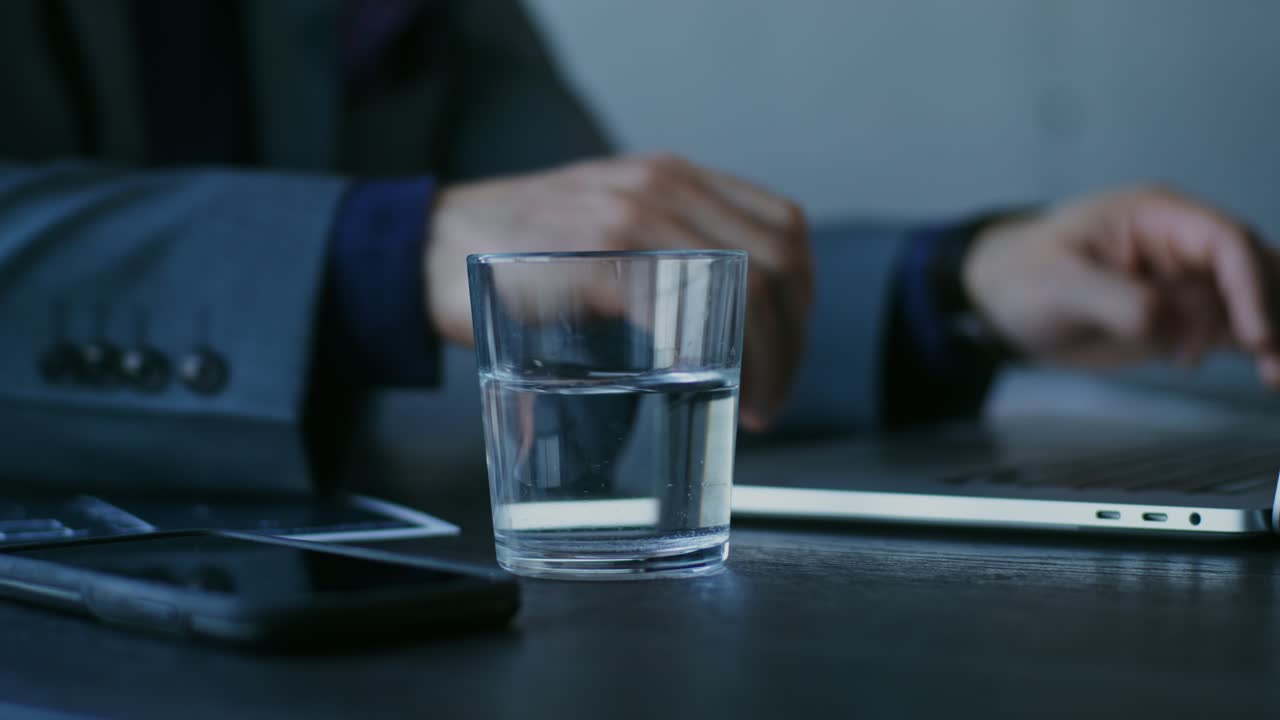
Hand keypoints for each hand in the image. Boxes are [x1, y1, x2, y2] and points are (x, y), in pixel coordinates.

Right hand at [425, 154, 811, 429]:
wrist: (429, 246)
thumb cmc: (519, 247)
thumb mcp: (607, 220)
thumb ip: (663, 245)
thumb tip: (726, 312)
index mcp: (674, 176)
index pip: (783, 225)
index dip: (806, 298)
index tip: (792, 349)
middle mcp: (661, 185)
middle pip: (778, 260)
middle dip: (795, 341)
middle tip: (776, 393)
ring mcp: (626, 218)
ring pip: (743, 283)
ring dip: (765, 355)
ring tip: (755, 403)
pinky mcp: (590, 260)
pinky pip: (672, 303)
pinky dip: (702, 352)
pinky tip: (701, 382)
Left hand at [963, 186, 1279, 384]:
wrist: (998, 302)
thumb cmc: (1021, 272)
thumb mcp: (1057, 281)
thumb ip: (1116, 300)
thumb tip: (1166, 323)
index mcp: (1156, 217)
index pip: (1225, 241)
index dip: (1249, 284)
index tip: (1252, 332)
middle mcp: (1182, 246)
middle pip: (1257, 269)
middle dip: (1271, 311)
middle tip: (1270, 357)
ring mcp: (1185, 284)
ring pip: (1255, 302)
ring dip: (1270, 336)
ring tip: (1274, 378)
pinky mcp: (1182, 320)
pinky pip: (1234, 331)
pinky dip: (1257, 352)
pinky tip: (1268, 377)